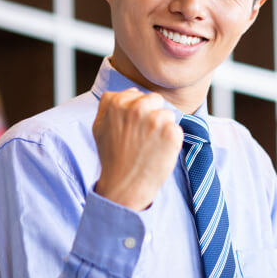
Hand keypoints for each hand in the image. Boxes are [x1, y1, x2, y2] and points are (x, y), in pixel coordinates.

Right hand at [92, 89, 182, 210]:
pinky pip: (177, 129)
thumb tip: (130, 91)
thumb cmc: (112, 158)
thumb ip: (110, 104)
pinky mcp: (172, 133)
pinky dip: (172, 141)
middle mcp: (138, 107)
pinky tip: (158, 152)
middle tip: (143, 137)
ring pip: (168, 115)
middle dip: (153, 115)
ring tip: (150, 146)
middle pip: (156, 101)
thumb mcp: (99, 126)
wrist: (124, 185)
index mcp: (118, 102)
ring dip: (163, 128)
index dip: (139, 112)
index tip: (133, 128)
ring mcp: (156, 119)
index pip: (139, 95)